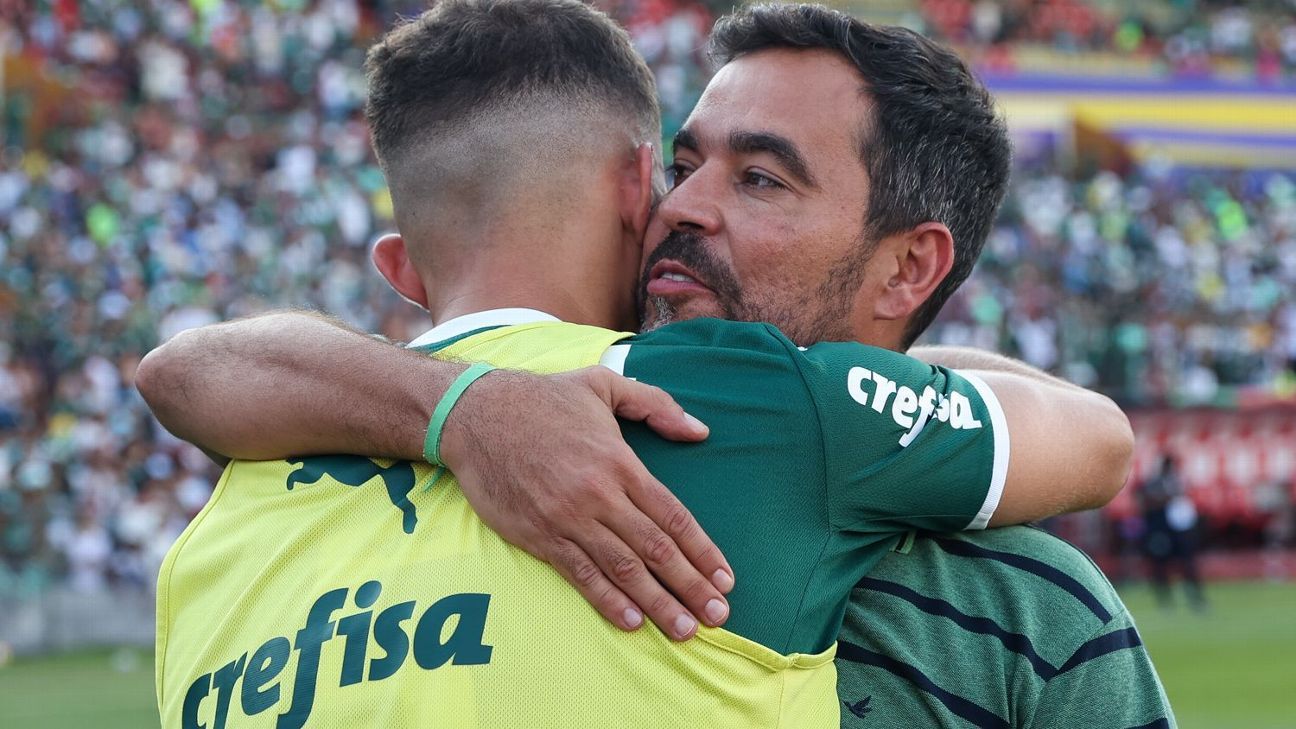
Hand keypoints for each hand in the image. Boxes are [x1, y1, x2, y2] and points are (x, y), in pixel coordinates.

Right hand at [439, 366, 733, 639]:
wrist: (476, 415)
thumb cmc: (545, 399)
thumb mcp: (605, 384)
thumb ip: (657, 405)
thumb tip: (700, 431)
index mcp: (620, 462)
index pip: (672, 516)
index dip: (702, 551)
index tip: (726, 578)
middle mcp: (599, 495)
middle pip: (655, 548)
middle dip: (691, 585)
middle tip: (718, 616)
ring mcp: (568, 518)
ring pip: (622, 569)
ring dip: (657, 603)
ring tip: (685, 629)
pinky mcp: (539, 536)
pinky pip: (580, 574)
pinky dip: (608, 601)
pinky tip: (632, 621)